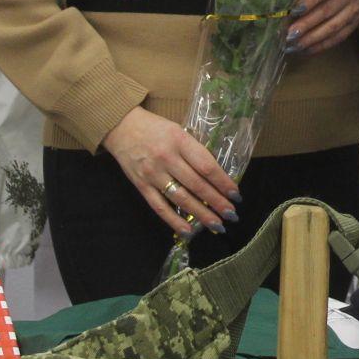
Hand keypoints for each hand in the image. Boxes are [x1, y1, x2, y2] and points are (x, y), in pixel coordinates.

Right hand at [101, 106, 238, 235]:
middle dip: (217, 202)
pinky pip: (159, 207)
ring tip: (217, 224)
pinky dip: (174, 221)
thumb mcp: (179, 131)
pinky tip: (188, 231)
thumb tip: (217, 175)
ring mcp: (153, 174)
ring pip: (181, 198)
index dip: (223, 182)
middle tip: (231, 214)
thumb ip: (195, 151)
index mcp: (180, 141)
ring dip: (201, 214)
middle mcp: (167, 158)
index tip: (236, 195)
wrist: (122, 127)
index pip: (206, 166)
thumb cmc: (156, 128)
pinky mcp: (141, 186)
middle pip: (197, 185)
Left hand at [286, 0, 358, 56]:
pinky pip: (338, 37)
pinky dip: (321, 46)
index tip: (293, 11)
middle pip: (327, 11)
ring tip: (294, 46)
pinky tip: (305, 50)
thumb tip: (285, 1)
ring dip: (312, 39)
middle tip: (289, 34)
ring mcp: (354, 10)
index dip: (309, 1)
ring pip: (332, 28)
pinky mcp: (355, 24)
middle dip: (306, 25)